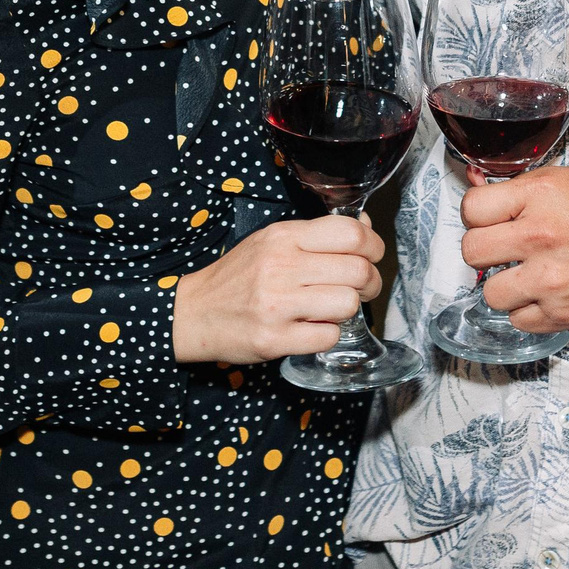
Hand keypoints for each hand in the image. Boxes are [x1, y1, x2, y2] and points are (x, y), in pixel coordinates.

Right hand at [171, 213, 383, 363]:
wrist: (194, 313)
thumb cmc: (239, 276)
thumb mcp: (273, 241)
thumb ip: (317, 235)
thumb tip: (365, 229)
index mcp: (283, 237)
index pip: (351, 234)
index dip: (374, 246)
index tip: (372, 257)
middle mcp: (281, 267)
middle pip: (358, 271)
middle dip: (370, 283)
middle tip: (361, 289)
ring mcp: (277, 305)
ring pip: (347, 304)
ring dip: (347, 310)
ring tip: (332, 309)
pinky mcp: (274, 339)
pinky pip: (328, 337)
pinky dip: (328, 335)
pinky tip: (312, 328)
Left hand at [461, 166, 568, 334]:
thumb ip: (530, 188)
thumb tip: (481, 190)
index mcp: (542, 194)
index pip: (472, 210)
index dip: (479, 218)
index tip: (491, 223)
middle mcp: (541, 235)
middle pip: (472, 252)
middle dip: (486, 253)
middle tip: (507, 253)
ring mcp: (550, 279)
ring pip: (491, 293)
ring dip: (507, 288)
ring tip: (532, 278)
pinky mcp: (563, 315)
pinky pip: (519, 321)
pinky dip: (531, 312)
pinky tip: (552, 298)